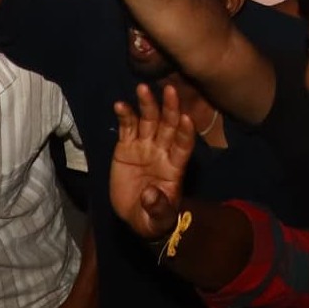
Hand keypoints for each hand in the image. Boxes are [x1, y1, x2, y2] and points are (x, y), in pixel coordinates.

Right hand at [105, 81, 197, 240]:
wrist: (135, 216)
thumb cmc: (153, 218)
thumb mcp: (157, 220)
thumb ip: (157, 208)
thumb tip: (150, 194)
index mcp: (175, 166)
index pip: (184, 145)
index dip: (186, 133)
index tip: (187, 119)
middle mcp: (162, 150)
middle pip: (169, 125)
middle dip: (170, 108)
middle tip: (170, 89)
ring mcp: (144, 146)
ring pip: (148, 120)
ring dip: (147, 104)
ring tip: (143, 88)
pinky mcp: (126, 147)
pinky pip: (127, 128)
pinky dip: (125, 115)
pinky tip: (121, 105)